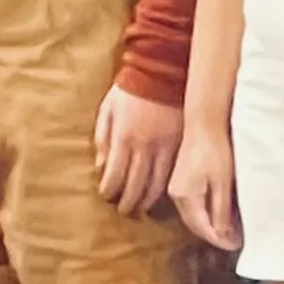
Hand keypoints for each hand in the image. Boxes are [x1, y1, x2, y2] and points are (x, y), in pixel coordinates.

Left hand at [95, 84, 185, 218]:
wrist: (162, 72)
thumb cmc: (129, 90)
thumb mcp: (107, 110)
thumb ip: (102, 139)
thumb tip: (101, 166)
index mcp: (124, 138)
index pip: (115, 175)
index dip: (109, 191)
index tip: (106, 197)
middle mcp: (145, 147)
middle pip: (135, 185)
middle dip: (128, 202)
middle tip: (123, 211)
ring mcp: (167, 147)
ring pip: (157, 184)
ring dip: (147, 200)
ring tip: (140, 207)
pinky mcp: (182, 144)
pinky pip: (174, 173)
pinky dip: (166, 187)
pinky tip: (161, 194)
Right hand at [171, 120, 242, 251]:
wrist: (203, 125)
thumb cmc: (214, 151)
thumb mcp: (223, 184)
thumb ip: (221, 212)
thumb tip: (224, 237)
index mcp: (184, 197)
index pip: (202, 228)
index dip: (219, 240)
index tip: (236, 246)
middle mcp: (175, 195)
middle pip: (194, 224)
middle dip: (214, 235)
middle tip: (234, 241)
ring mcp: (175, 187)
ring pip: (192, 215)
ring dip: (209, 225)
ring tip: (228, 230)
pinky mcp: (180, 181)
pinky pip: (191, 205)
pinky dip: (204, 213)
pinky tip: (216, 212)